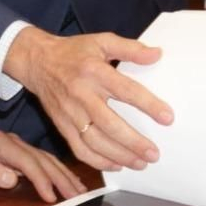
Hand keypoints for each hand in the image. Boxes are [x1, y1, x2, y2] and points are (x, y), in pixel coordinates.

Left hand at [0, 129, 85, 202]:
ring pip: (47, 160)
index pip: (25, 159)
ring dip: (65, 176)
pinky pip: (45, 164)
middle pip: (41, 158)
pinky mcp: (21, 158)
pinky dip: (60, 175)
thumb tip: (11, 177)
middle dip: (60, 178)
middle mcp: (10, 142)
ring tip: (81, 193)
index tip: (51, 197)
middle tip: (77, 197)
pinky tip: (72, 185)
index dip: (40, 177)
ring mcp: (17, 148)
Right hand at [3, 27, 167, 170]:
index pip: (125, 90)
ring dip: (119, 155)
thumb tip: (157, 54)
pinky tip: (116, 164)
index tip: (167, 118)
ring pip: (94, 141)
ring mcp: (70, 112)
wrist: (37, 61)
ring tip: (140, 163)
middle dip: (133, 142)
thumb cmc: (73, 52)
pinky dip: (98, 161)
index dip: (147, 104)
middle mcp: (81, 93)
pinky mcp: (62, 125)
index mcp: (94, 71)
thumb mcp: (101, 41)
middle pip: (108, 123)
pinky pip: (79, 149)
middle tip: (154, 153)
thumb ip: (130, 48)